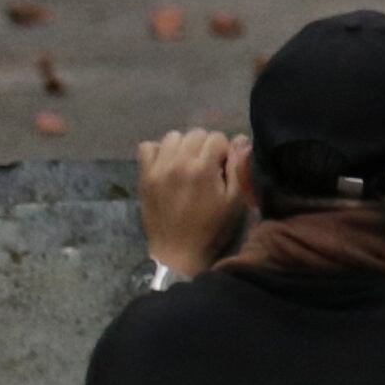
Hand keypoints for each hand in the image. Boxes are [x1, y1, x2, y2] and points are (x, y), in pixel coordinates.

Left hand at [137, 128, 249, 278]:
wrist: (178, 251)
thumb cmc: (212, 228)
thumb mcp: (235, 201)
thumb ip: (238, 167)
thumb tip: (240, 139)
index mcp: (202, 168)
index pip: (216, 137)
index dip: (224, 151)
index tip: (224, 168)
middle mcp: (178, 162)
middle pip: (195, 133)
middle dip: (205, 146)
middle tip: (207, 167)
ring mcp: (158, 168)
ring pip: (173, 137)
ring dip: (183, 146)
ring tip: (187, 165)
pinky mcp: (144, 176)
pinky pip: (147, 147)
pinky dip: (159, 151)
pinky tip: (167, 165)